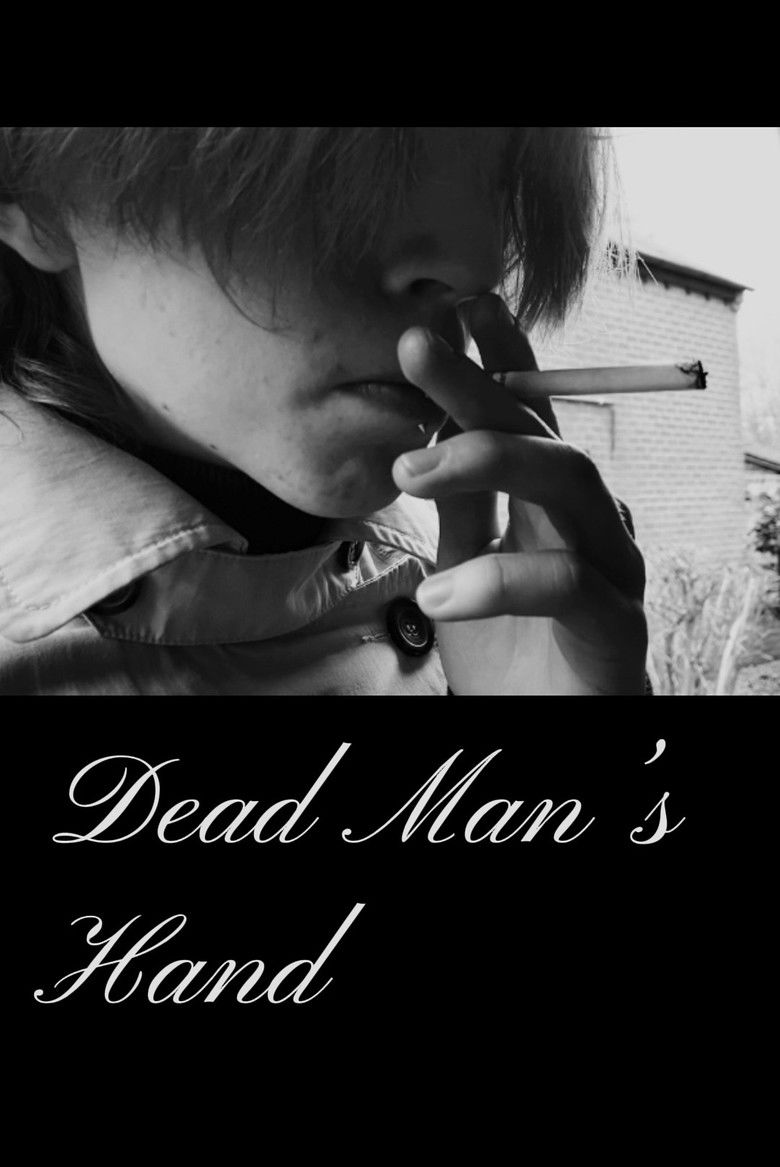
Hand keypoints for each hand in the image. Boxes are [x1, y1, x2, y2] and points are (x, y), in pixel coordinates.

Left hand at [391, 293, 647, 694]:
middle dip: (481, 384)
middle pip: (546, 432)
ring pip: (572, 481)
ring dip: (486, 462)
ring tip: (410, 473)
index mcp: (549, 505)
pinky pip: (568, 582)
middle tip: (415, 350)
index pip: (531, 417)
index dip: (504, 356)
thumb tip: (427, 436)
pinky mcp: (617, 625)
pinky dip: (499, 581)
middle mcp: (588, 523)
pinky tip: (438, 597)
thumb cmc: (512, 652)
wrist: (546, 735)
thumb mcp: (466, 567)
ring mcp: (611, 568)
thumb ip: (460, 508)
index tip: (460, 306)